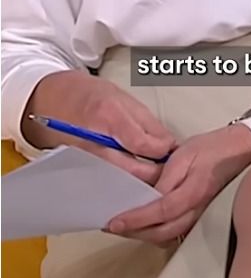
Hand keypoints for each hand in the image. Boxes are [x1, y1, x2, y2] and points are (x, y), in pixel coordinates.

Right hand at [22, 70, 175, 184]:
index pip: (141, 145)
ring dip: (138, 181)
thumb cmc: (90, 95)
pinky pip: (107, 182)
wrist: (55, 99)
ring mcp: (84, 159)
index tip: (169, 149)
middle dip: (153, 174)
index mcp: (108, 115)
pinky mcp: (80, 170)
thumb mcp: (125, 99)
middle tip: (166, 169)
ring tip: (149, 170)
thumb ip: (148, 124)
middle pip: (131, 171)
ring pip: (120, 181)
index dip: (161, 150)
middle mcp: (94, 141)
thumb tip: (168, 145)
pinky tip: (131, 175)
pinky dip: (122, 182)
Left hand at [106, 124, 250, 246]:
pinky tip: (145, 222)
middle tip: (112, 225)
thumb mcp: (184, 153)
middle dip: (133, 231)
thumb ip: (165, 174)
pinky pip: (174, 231)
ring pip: (167, 236)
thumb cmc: (213, 148)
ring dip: (143, 234)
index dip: (135, 219)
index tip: (114, 221)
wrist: (239, 150)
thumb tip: (148, 193)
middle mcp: (196, 209)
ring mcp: (199, 215)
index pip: (158, 212)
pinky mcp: (199, 215)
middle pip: (160, 232)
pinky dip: (156, 232)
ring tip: (124, 225)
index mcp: (192, 192)